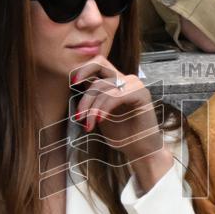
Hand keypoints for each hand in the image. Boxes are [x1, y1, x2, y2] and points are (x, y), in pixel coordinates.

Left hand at [71, 58, 172, 190]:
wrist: (141, 150)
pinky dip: (104, 109)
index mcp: (117, 81)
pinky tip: (99, 121)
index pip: (98, 63)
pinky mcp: (142, 94)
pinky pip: (115, 96)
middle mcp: (126, 79)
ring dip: (91, 107)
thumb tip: (73, 84)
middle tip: (78, 115)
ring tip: (88, 125)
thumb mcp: (99, 113)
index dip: (83, 68)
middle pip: (99, 67)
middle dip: (84, 91)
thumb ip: (91, 98)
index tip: (72, 82)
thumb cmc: (121, 134)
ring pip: (103, 86)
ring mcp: (135, 85)